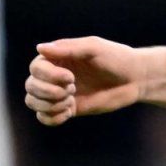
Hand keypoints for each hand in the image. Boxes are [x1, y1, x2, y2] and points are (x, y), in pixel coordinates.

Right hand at [25, 37, 145, 125]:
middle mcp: (55, 74)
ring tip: (70, 101)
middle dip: (48, 92)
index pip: (35, 68)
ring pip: (32, 102)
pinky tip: (69, 112)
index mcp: (59, 57)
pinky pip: (44, 118)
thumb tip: (39, 48)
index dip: (48, 76)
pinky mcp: (67, 108)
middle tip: (72, 89)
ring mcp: (60, 92)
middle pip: (31, 86)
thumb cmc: (116, 58)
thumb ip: (69, 48)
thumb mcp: (95, 48)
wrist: (134, 79)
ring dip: (49, 105)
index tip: (70, 77)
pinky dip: (52, 118)